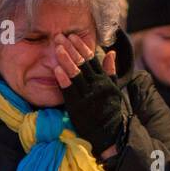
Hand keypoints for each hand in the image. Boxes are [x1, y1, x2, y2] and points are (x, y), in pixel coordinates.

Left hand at [54, 33, 127, 158]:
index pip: (91, 59)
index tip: (72, 36)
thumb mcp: (114, 89)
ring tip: (56, 48)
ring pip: (75, 74)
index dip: (81, 46)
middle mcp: (96, 85)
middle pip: (82, 63)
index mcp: (104, 79)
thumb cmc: (109, 110)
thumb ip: (111, 71)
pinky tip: (56, 69)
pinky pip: (69, 90)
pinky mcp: (77, 106)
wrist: (108, 133)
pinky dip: (63, 79)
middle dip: (70, 48)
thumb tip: (111, 52)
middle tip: (60, 37)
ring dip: (65, 60)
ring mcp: (86, 96)